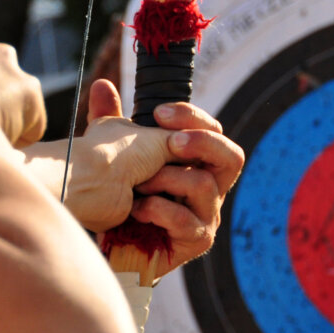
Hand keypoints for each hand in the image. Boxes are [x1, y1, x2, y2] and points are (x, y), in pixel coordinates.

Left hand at [86, 80, 243, 276]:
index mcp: (197, 162)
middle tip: (170, 141)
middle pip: (231, 156)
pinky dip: (158, 210)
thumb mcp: (114, 153)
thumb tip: (101, 86)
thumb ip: (110, 120)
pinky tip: (135, 209)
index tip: (158, 113)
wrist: (109, 246)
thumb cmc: (119, 196)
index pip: (212, 131)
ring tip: (138, 185)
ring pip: (204, 185)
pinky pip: (186, 219)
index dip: (192, 117)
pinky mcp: (196, 241)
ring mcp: (206, 215)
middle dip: (202, 142)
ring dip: (167, 180)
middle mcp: (210, 187)